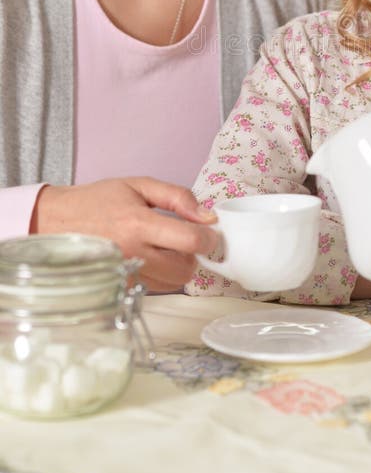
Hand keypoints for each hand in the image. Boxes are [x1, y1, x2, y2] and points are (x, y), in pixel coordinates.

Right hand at [31, 178, 216, 291]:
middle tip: (186, 239)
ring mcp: (125, 274)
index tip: (210, 233)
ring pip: (172, 283)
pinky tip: (150, 257)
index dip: (208, 238)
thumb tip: (206, 216)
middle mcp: (133, 254)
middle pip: (185, 269)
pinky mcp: (120, 286)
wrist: (56, 221)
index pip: (189, 241)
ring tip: (165, 247)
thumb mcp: (138, 185)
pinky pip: (155, 287)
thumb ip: (177, 197)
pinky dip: (161, 275)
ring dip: (178, 267)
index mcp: (139, 224)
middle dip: (194, 255)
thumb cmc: (97, 200)